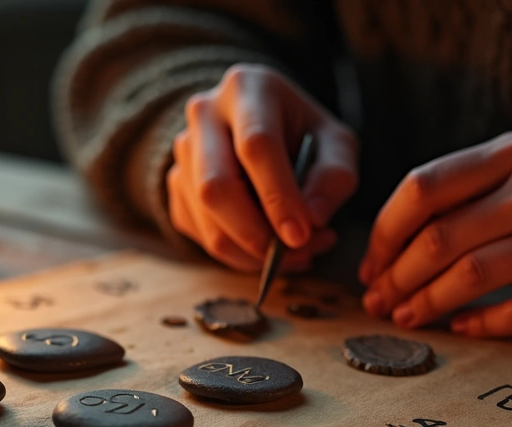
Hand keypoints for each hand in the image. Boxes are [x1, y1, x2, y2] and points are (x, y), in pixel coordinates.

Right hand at [167, 63, 358, 271]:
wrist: (261, 128)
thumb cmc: (303, 134)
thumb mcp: (336, 143)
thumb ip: (334, 177)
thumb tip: (313, 220)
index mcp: (247, 88)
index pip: (255, 145)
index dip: (277, 196)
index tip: (300, 235)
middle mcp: (204, 115)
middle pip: (215, 186)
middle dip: (255, 233)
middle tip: (295, 254)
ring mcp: (183, 151)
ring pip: (204, 217)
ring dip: (250, 251)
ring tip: (294, 254)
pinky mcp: (176, 185)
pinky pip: (199, 232)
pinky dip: (237, 253)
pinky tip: (268, 246)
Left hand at [359, 130, 511, 336]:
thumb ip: (461, 197)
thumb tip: (383, 252)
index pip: (424, 188)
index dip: (385, 233)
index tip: (370, 265)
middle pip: (441, 238)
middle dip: (398, 276)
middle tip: (378, 301)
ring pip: (472, 276)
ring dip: (427, 303)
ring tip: (405, 317)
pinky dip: (479, 324)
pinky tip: (458, 327)